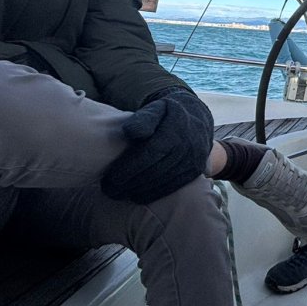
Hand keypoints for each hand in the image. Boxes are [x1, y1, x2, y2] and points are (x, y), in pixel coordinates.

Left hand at [102, 87, 214, 203]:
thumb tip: (131, 132)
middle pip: (154, 171)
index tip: (110, 178)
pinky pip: (174, 186)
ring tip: (120, 194)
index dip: (128, 168)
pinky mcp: (195, 171)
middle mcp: (187, 147)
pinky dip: (154, 194)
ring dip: (140, 191)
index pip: (149, 154)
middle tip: (109, 190)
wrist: (197, 116)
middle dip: (129, 183)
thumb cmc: (168, 113)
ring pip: (163, 181)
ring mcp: (193, 160)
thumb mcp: (156, 108)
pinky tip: (138, 196)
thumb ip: (143, 118)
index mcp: (174, 131)